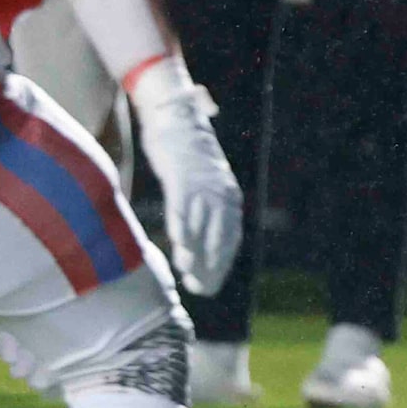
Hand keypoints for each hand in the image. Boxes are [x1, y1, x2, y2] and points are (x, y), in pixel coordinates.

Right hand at [127, 58, 241, 294]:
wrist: (176, 117)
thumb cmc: (185, 155)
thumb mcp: (203, 184)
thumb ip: (204, 209)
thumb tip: (196, 240)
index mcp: (229, 197)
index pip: (231, 239)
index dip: (221, 266)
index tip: (210, 287)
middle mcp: (221, 192)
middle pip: (220, 236)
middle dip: (212, 266)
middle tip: (201, 289)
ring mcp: (202, 183)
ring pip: (203, 224)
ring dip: (196, 251)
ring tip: (188, 274)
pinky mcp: (182, 174)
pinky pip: (184, 204)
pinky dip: (182, 224)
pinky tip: (178, 243)